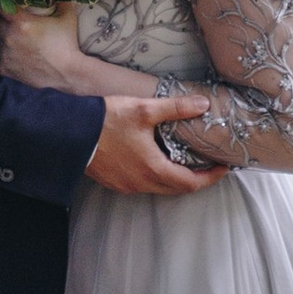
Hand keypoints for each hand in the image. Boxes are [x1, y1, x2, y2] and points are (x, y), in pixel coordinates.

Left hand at [0, 3, 94, 88]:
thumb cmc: (67, 43)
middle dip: (5, 21)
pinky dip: (5, 55)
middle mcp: (8, 37)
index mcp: (20, 22)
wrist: (67, 73)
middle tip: (18, 24)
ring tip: (20, 42)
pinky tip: (18, 55)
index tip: (11, 6)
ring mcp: (4, 54)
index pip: (1, 6)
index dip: (5, 5)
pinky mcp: (3, 68)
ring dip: (5, 38)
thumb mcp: (67, 16)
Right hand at [85, 94, 225, 195]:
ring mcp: (127, 185)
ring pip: (160, 188)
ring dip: (176, 179)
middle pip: (177, 189)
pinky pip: (143, 186)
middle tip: (209, 166)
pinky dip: (157, 177)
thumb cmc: (107, 121)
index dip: (211, 177)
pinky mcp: (114, 183)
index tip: (223, 167)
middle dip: (196, 179)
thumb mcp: (144, 109)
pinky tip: (156, 161)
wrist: (69, 133)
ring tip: (186, 162)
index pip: (191, 183)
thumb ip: (176, 108)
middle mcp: (141, 183)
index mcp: (153, 169)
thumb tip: (203, 104)